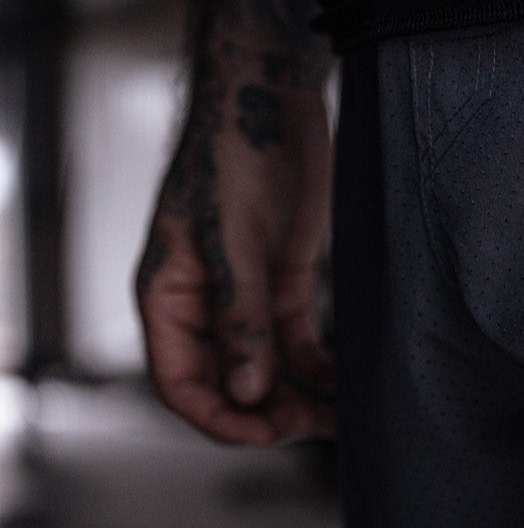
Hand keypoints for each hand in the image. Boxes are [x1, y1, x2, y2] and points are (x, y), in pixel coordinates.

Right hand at [134, 45, 335, 445]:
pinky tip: (352, 382)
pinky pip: (301, 342)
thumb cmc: (236, 153)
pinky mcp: (286, 283)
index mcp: (167, 298)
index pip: (181, 384)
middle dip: (267, 414)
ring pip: (269, 371)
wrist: (272, 94)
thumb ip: (240, 316)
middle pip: (228, 386)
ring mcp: (246, 297)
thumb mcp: (234, 239)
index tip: (267, 434)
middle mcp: (204, 306)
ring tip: (343, 414)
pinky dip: (323, 367)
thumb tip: (247, 391)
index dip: (219, 419)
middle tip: (316, 426)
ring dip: (301, 397)